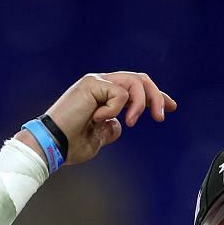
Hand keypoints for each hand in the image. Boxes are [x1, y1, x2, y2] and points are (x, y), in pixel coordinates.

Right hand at [33, 71, 176, 166]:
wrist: (52, 146)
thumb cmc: (69, 145)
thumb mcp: (98, 138)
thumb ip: (110, 129)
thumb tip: (120, 126)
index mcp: (101, 94)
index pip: (135, 87)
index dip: (156, 96)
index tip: (171, 107)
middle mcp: (99, 83)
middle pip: (140, 79)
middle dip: (156, 96)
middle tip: (161, 117)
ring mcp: (95, 81)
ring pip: (134, 83)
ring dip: (140, 104)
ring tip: (133, 122)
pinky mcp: (92, 84)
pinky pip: (119, 94)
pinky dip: (115, 109)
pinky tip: (98, 119)